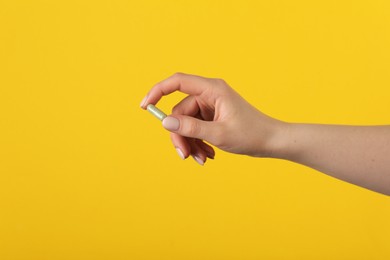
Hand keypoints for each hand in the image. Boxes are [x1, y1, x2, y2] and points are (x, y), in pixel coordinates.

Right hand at [140, 73, 286, 163]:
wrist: (271, 142)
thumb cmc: (251, 134)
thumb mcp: (218, 134)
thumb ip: (190, 128)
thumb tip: (165, 122)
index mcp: (212, 89)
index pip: (177, 82)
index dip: (157, 92)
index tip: (145, 107)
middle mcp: (209, 95)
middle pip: (180, 112)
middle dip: (180, 135)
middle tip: (184, 156)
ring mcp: (211, 107)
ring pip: (187, 124)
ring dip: (190, 143)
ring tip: (201, 159)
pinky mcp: (213, 117)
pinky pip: (196, 129)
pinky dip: (198, 143)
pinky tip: (208, 156)